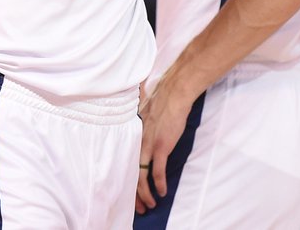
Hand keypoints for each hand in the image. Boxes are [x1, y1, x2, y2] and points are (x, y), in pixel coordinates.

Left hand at [134, 77, 193, 213]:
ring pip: (141, 176)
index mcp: (133, 134)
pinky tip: (162, 192)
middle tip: (138, 207)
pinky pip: (158, 171)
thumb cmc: (163, 100)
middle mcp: (137, 141)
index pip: (126, 162)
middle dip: (134, 194)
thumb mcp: (145, 113)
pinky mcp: (161, 146)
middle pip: (130, 173)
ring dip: (145, 194)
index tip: (130, 191)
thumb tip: (143, 128)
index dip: (127, 179)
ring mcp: (148, 144)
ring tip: (150, 204)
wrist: (174, 93)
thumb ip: (142, 124)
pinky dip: (159, 184)